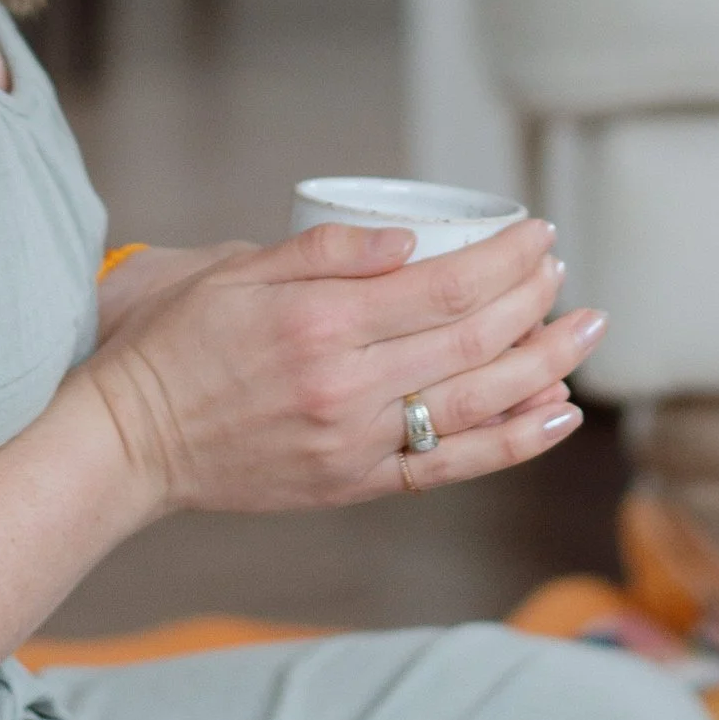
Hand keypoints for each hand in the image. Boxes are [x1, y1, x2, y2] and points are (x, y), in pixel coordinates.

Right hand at [82, 215, 602, 521]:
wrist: (132, 443)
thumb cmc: (179, 346)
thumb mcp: (235, 273)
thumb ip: (325, 254)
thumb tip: (412, 239)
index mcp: (322, 324)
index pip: (445, 286)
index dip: (505, 259)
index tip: (538, 234)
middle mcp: (347, 388)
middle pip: (472, 340)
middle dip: (534, 301)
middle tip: (565, 273)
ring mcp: (356, 444)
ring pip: (475, 404)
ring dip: (543, 366)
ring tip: (586, 332)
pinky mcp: (355, 485)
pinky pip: (449, 466)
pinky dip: (510, 443)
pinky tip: (553, 415)